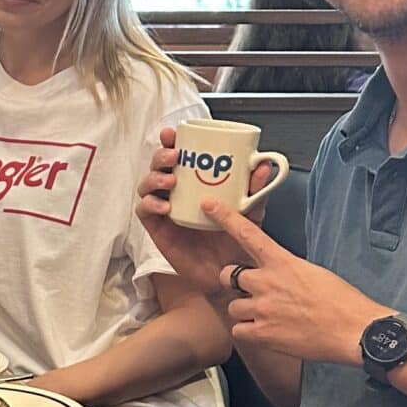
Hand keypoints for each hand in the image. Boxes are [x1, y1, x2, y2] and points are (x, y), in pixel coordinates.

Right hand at [135, 128, 240, 297]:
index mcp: (194, 184)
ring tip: (170, 181)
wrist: (230, 273)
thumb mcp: (251, 211)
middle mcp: (176, 194)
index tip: (173, 133)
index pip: (177, 156)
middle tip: (174, 156)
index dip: (170, 142)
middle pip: (157, 166)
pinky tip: (164, 207)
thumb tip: (262, 165)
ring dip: (154, 178)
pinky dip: (150, 205)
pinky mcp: (157, 230)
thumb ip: (255, 190)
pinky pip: (144, 212)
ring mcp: (164, 211)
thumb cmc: (236, 240)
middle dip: (160, 156)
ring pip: (146, 186)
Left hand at [205, 199, 380, 366]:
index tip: (209, 205)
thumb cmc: (341, 302)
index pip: (249, 234)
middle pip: (228, 275)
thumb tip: (277, 276)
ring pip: (233, 306)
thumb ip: (286, 270)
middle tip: (252, 291)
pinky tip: (266, 333)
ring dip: (245, 311)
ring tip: (268, 317)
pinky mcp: (262, 333)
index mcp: (283, 262)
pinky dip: (248, 333)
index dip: (226, 218)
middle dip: (234, 283)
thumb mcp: (313, 272)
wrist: (353, 330)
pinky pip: (238, 330)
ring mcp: (262, 308)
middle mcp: (267, 282)